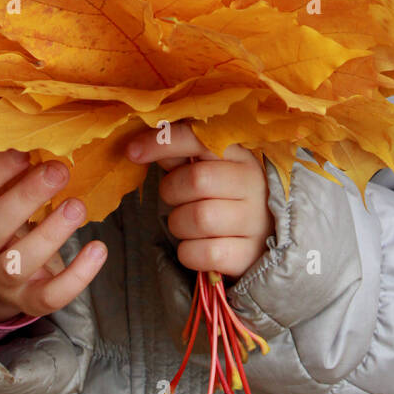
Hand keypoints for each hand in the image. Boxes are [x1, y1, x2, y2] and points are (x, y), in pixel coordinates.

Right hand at [0, 149, 107, 321]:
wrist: (1, 277)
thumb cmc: (4, 218)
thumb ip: (6, 166)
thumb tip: (32, 121)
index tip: (23, 149)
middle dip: (26, 197)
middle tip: (59, 170)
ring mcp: (2, 279)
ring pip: (17, 263)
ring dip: (50, 234)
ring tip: (77, 205)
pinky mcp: (30, 300)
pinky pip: (50, 296)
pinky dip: (77, 276)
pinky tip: (99, 248)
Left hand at [125, 122, 274, 282]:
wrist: (261, 240)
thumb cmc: (223, 198)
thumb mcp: (208, 170)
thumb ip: (179, 156)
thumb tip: (141, 145)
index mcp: (240, 156)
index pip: (200, 139)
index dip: (163, 142)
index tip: (132, 152)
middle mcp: (253, 184)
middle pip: (197, 180)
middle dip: (172, 190)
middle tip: (175, 198)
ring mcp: (255, 221)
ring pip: (199, 218)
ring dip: (179, 223)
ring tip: (187, 223)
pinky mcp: (249, 254)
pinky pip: (204, 253)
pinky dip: (189, 252)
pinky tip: (196, 246)